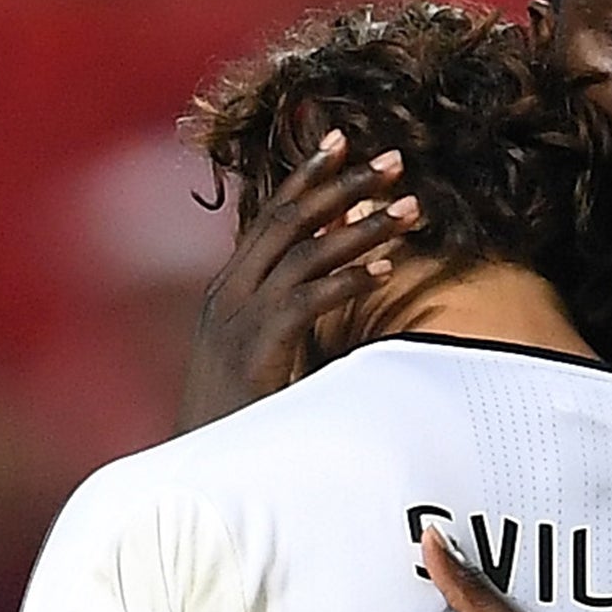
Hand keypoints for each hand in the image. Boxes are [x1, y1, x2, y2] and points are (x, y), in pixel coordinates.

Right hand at [177, 129, 422, 429]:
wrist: (201, 471)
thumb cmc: (239, 417)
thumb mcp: (261, 355)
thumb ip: (287, 315)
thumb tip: (330, 282)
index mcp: (228, 289)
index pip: (270, 215)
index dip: (308, 175)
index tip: (343, 140)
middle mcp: (229, 294)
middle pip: (290, 220)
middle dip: (344, 185)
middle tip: (395, 160)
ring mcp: (239, 320)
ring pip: (306, 254)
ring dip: (363, 227)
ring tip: (410, 209)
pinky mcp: (257, 349)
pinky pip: (308, 301)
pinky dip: (348, 279)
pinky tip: (386, 267)